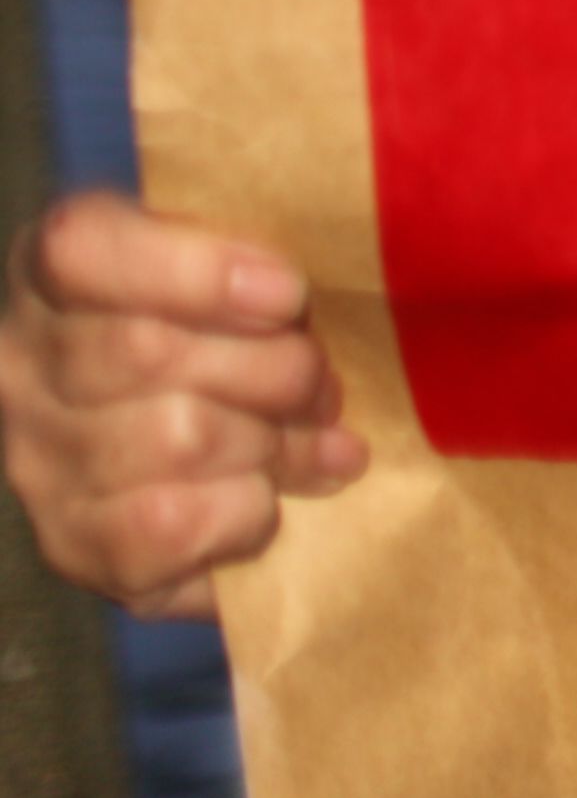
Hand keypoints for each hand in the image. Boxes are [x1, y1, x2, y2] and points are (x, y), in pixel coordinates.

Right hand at [1, 195, 363, 616]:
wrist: (182, 427)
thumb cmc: (229, 328)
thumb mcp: (233, 259)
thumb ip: (255, 249)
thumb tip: (302, 295)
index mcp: (52, 273)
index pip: (80, 250)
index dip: (196, 271)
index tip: (289, 294)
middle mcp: (20, 369)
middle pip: (146, 352)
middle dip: (273, 369)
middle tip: (325, 385)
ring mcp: (37, 463)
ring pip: (173, 439)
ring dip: (276, 444)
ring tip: (320, 446)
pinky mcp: (72, 547)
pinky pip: (169, 530)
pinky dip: (244, 516)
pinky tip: (267, 501)